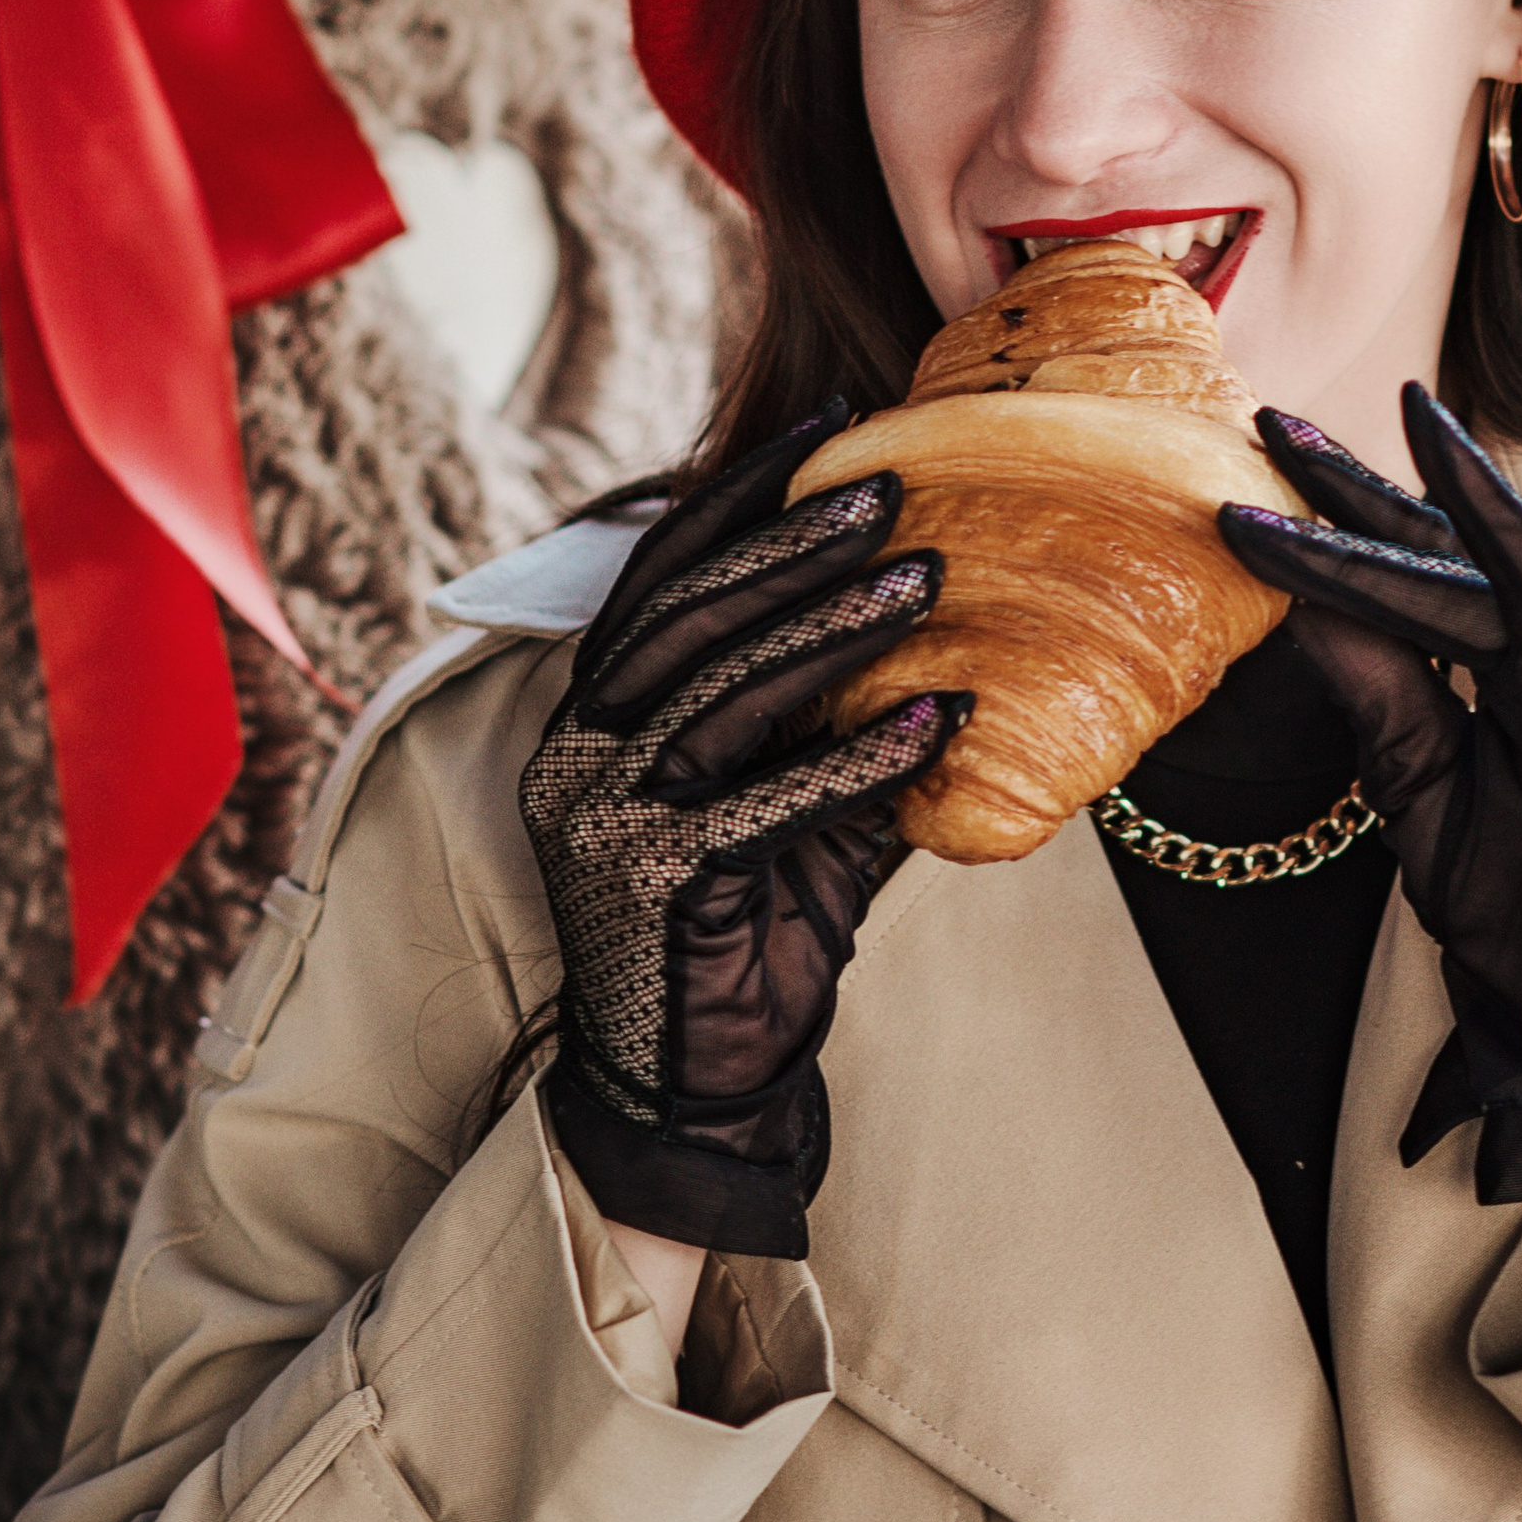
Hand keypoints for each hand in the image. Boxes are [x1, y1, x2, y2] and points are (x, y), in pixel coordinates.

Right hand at [519, 407, 966, 1260]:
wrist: (694, 1088)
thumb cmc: (746, 932)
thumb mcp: (789, 801)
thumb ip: (830, 717)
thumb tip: (944, 622)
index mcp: (591, 714)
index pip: (656, 578)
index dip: (733, 500)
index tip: (820, 433)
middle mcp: (577, 752)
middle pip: (689, 617)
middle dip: (792, 543)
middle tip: (889, 487)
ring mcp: (602, 818)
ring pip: (725, 693)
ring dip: (835, 631)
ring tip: (928, 580)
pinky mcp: (653, 884)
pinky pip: (769, 803)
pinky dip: (859, 759)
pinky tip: (943, 722)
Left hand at [1219, 388, 1521, 1204]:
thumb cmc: (1515, 897)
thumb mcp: (1412, 785)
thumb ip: (1376, 691)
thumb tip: (1299, 599)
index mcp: (1496, 663)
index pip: (1404, 573)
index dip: (1332, 519)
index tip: (1250, 464)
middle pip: (1452, 556)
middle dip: (1369, 490)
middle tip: (1280, 425)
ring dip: (1481, 503)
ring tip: (1425, 427)